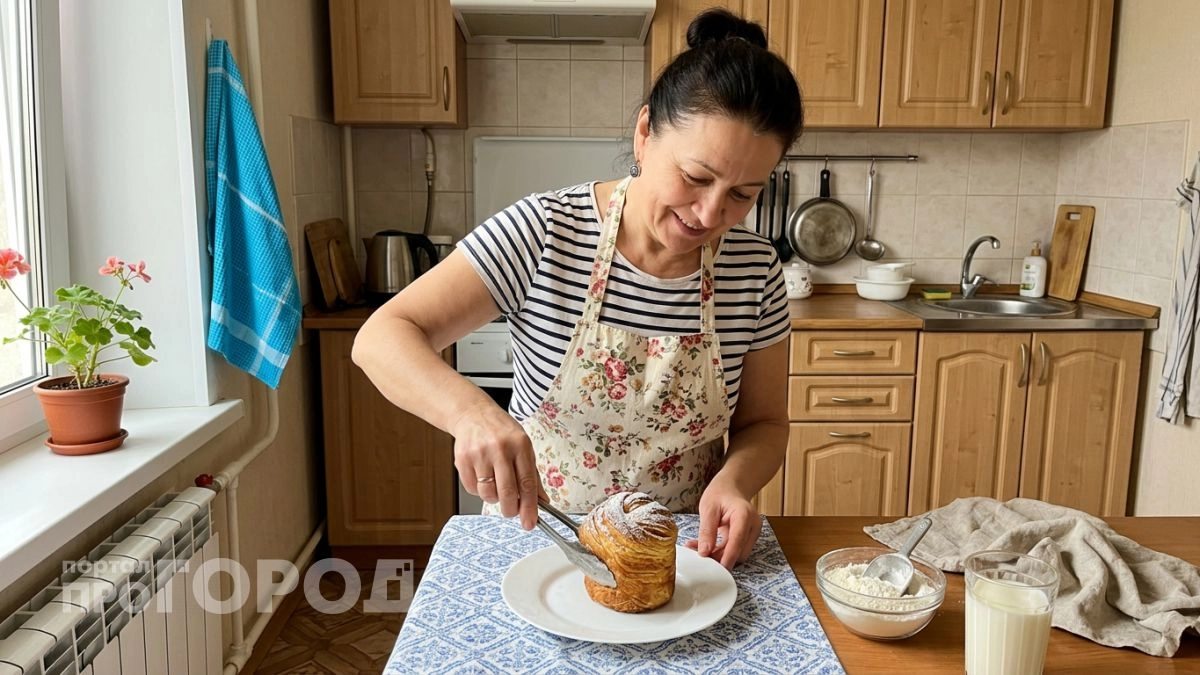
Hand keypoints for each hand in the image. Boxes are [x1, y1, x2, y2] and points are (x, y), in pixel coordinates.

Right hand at [449, 401, 543, 529]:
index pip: (527, 483)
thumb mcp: (523, 447)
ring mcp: (479, 454)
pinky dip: (478, 490)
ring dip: (493, 498)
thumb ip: (532, 475)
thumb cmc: (501, 432)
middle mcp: (500, 449)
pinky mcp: (462, 459)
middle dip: (511, 510)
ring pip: (488, 494)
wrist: (472, 414)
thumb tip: (542, 501)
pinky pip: (472, 489)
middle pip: (507, 492)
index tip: (530, 522)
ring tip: (495, 484)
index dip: (530, 507)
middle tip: (512, 511)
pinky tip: (482, 476)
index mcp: (520, 445)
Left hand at [685, 481, 761, 569]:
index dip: (727, 557)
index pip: (738, 541)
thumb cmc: (720, 492)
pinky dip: (720, 551)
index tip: (717, 569)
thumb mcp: (708, 508)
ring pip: (737, 553)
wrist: (731, 487)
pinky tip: (705, 547)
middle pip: (739, 551)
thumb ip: (707, 530)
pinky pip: (734, 549)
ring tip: (697, 549)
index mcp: (744, 515)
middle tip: (698, 556)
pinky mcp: (747, 537)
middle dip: (720, 557)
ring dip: (719, 555)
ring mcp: (752, 532)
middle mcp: (752, 526)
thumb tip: (704, 552)